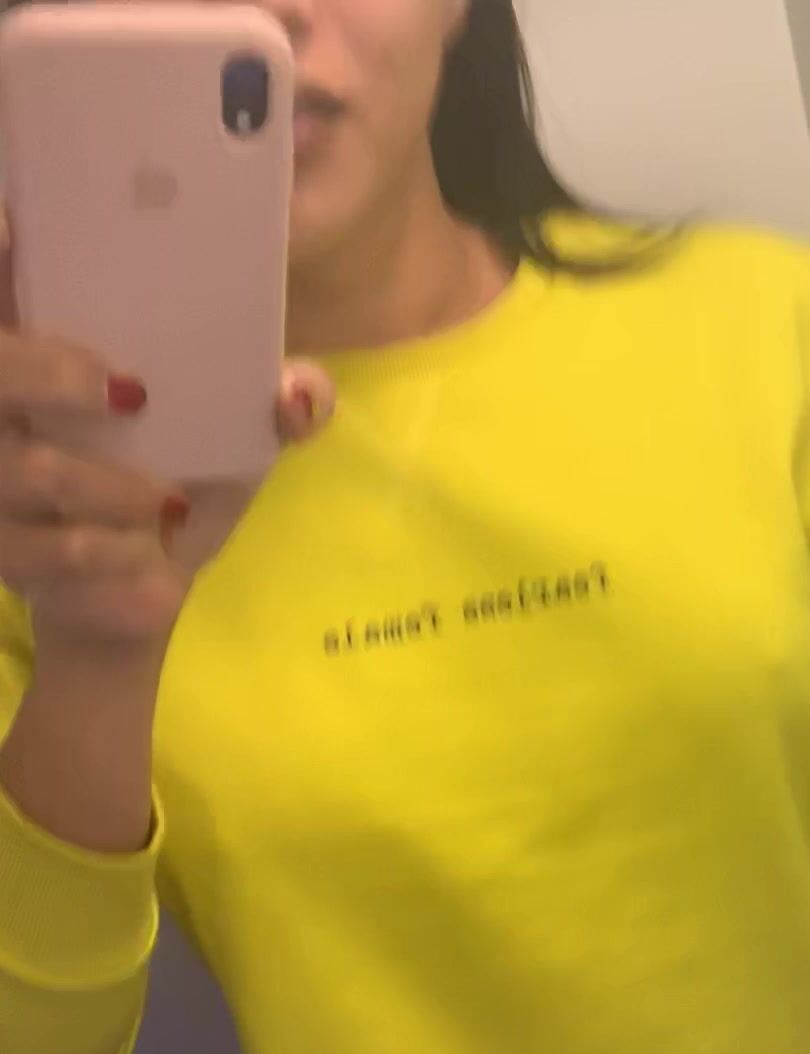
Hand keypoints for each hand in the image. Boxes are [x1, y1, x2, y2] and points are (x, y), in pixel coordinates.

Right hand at [0, 202, 334, 653]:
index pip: (11, 288)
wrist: (134, 591)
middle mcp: (7, 405)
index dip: (3, 260)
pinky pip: (53, 550)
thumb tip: (297, 391)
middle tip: (129, 392)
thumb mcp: (235, 438)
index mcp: (49, 351)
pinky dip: (114, 559)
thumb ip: (279, 402)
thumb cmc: (174, 484)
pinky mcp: (6, 551)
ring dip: (109, 491)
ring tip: (165, 503)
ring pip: (30, 470)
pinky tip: (148, 563)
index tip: (14, 223)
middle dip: (48, 373)